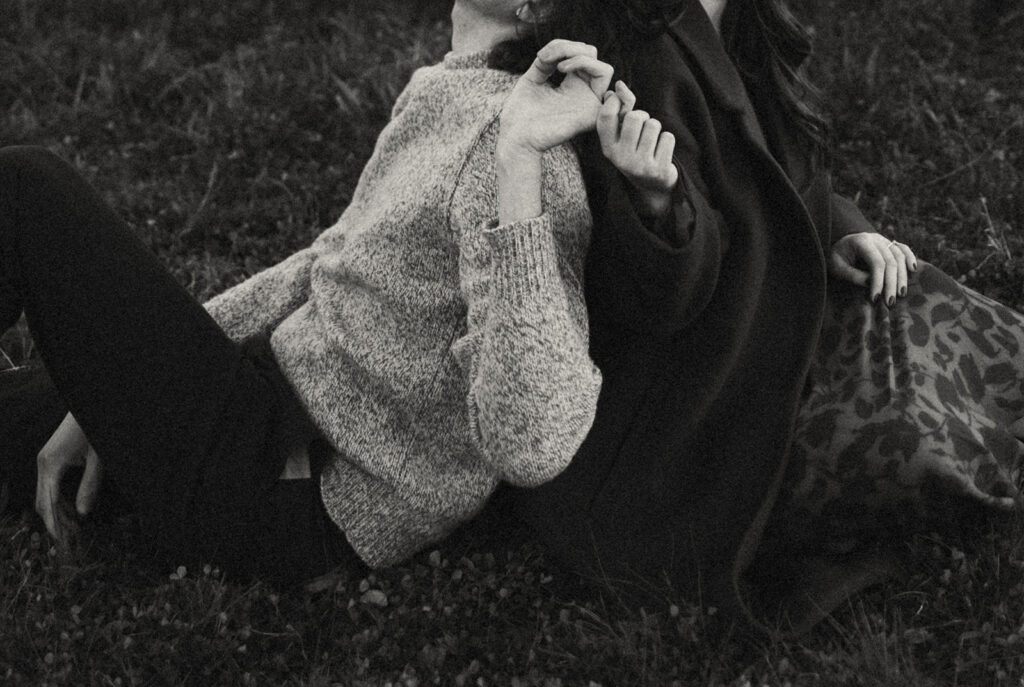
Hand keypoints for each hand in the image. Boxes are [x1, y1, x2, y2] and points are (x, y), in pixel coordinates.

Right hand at [35, 412, 100, 544]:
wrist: (86, 409)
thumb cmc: (92, 431)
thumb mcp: (97, 459)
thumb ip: (89, 486)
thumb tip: (82, 512)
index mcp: (50, 465)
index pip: (47, 503)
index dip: (54, 523)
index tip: (62, 540)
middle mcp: (42, 463)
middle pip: (41, 501)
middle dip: (53, 520)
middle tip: (69, 538)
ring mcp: (44, 460)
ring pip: (42, 493)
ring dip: (54, 510)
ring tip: (70, 527)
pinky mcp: (49, 457)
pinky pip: (47, 484)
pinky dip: (55, 498)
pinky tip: (68, 507)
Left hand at [498, 39, 613, 156]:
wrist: (516, 137)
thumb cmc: (520, 114)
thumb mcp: (532, 79)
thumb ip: (546, 61)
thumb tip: (559, 48)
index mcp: (570, 87)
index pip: (580, 56)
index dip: (562, 47)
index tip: (540, 57)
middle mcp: (583, 95)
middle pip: (593, 57)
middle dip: (571, 48)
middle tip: (547, 58)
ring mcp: (589, 103)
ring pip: (604, 66)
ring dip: (579, 55)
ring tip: (558, 65)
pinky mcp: (592, 109)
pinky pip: (605, 74)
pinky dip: (585, 62)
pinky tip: (562, 70)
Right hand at [597, 81, 678, 217]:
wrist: (652, 187)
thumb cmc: (636, 152)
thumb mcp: (623, 134)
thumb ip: (621, 110)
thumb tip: (618, 86)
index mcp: (608, 148)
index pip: (606, 117)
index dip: (616, 102)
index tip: (621, 102)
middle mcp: (620, 158)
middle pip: (635, 117)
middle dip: (643, 117)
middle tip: (643, 129)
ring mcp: (640, 165)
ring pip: (653, 125)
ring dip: (656, 129)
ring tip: (653, 142)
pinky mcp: (658, 169)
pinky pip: (667, 137)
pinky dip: (667, 140)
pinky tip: (662, 152)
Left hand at [829, 232, 917, 304]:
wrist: (839, 245)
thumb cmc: (836, 258)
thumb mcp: (837, 267)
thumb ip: (853, 275)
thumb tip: (870, 283)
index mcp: (861, 242)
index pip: (876, 262)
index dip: (878, 281)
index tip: (875, 298)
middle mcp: (875, 239)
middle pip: (891, 261)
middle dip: (891, 283)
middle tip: (890, 302)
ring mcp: (884, 240)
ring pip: (899, 257)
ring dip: (902, 276)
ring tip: (901, 294)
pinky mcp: (889, 244)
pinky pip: (903, 249)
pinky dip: (910, 258)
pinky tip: (913, 270)